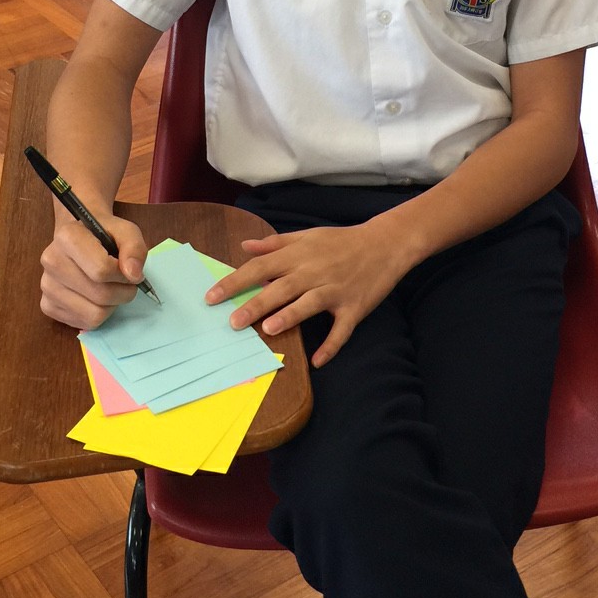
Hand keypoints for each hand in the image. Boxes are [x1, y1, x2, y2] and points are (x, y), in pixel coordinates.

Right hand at [39, 213, 148, 329]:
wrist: (80, 236)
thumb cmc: (105, 234)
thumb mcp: (126, 231)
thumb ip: (134, 249)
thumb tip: (134, 275)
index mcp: (67, 237)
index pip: (102, 270)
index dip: (123, 275)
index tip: (128, 269)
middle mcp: (51, 261)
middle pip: (100, 295)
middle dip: (122, 292)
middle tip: (123, 282)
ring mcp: (46, 286)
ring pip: (94, 314)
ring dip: (111, 305)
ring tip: (109, 287)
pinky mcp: (47, 306)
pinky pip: (84, 323)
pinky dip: (97, 315)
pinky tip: (94, 297)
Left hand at [205, 219, 412, 365]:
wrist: (385, 244)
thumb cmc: (341, 241)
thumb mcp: (306, 236)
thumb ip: (275, 243)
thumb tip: (245, 246)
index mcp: (299, 255)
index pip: (260, 267)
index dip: (235, 282)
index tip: (212, 297)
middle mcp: (314, 272)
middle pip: (281, 288)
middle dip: (256, 304)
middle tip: (233, 322)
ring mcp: (335, 290)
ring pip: (309, 304)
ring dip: (290, 317)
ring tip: (269, 330)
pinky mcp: (354, 308)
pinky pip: (342, 329)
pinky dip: (331, 345)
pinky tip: (318, 362)